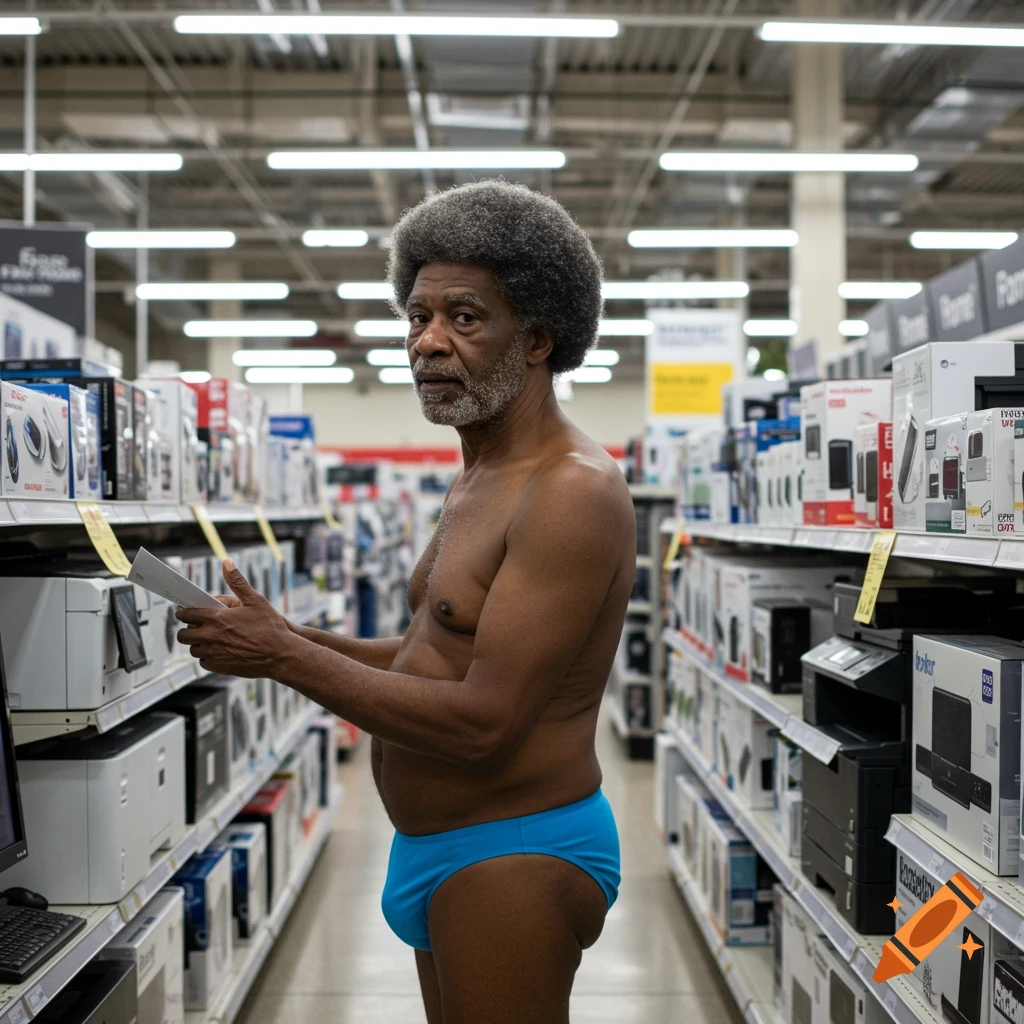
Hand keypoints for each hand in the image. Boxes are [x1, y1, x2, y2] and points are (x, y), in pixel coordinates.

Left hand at [176, 559, 295, 677]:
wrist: (281, 655)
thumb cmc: (270, 627)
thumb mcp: (256, 600)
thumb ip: (237, 582)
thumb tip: (227, 563)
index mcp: (216, 618)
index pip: (186, 614)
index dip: (182, 612)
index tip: (183, 611)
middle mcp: (211, 636)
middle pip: (183, 635)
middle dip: (186, 629)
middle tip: (194, 626)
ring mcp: (213, 653)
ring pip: (192, 649)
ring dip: (197, 644)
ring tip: (208, 639)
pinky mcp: (219, 667)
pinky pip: (203, 662)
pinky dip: (207, 657)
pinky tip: (218, 651)